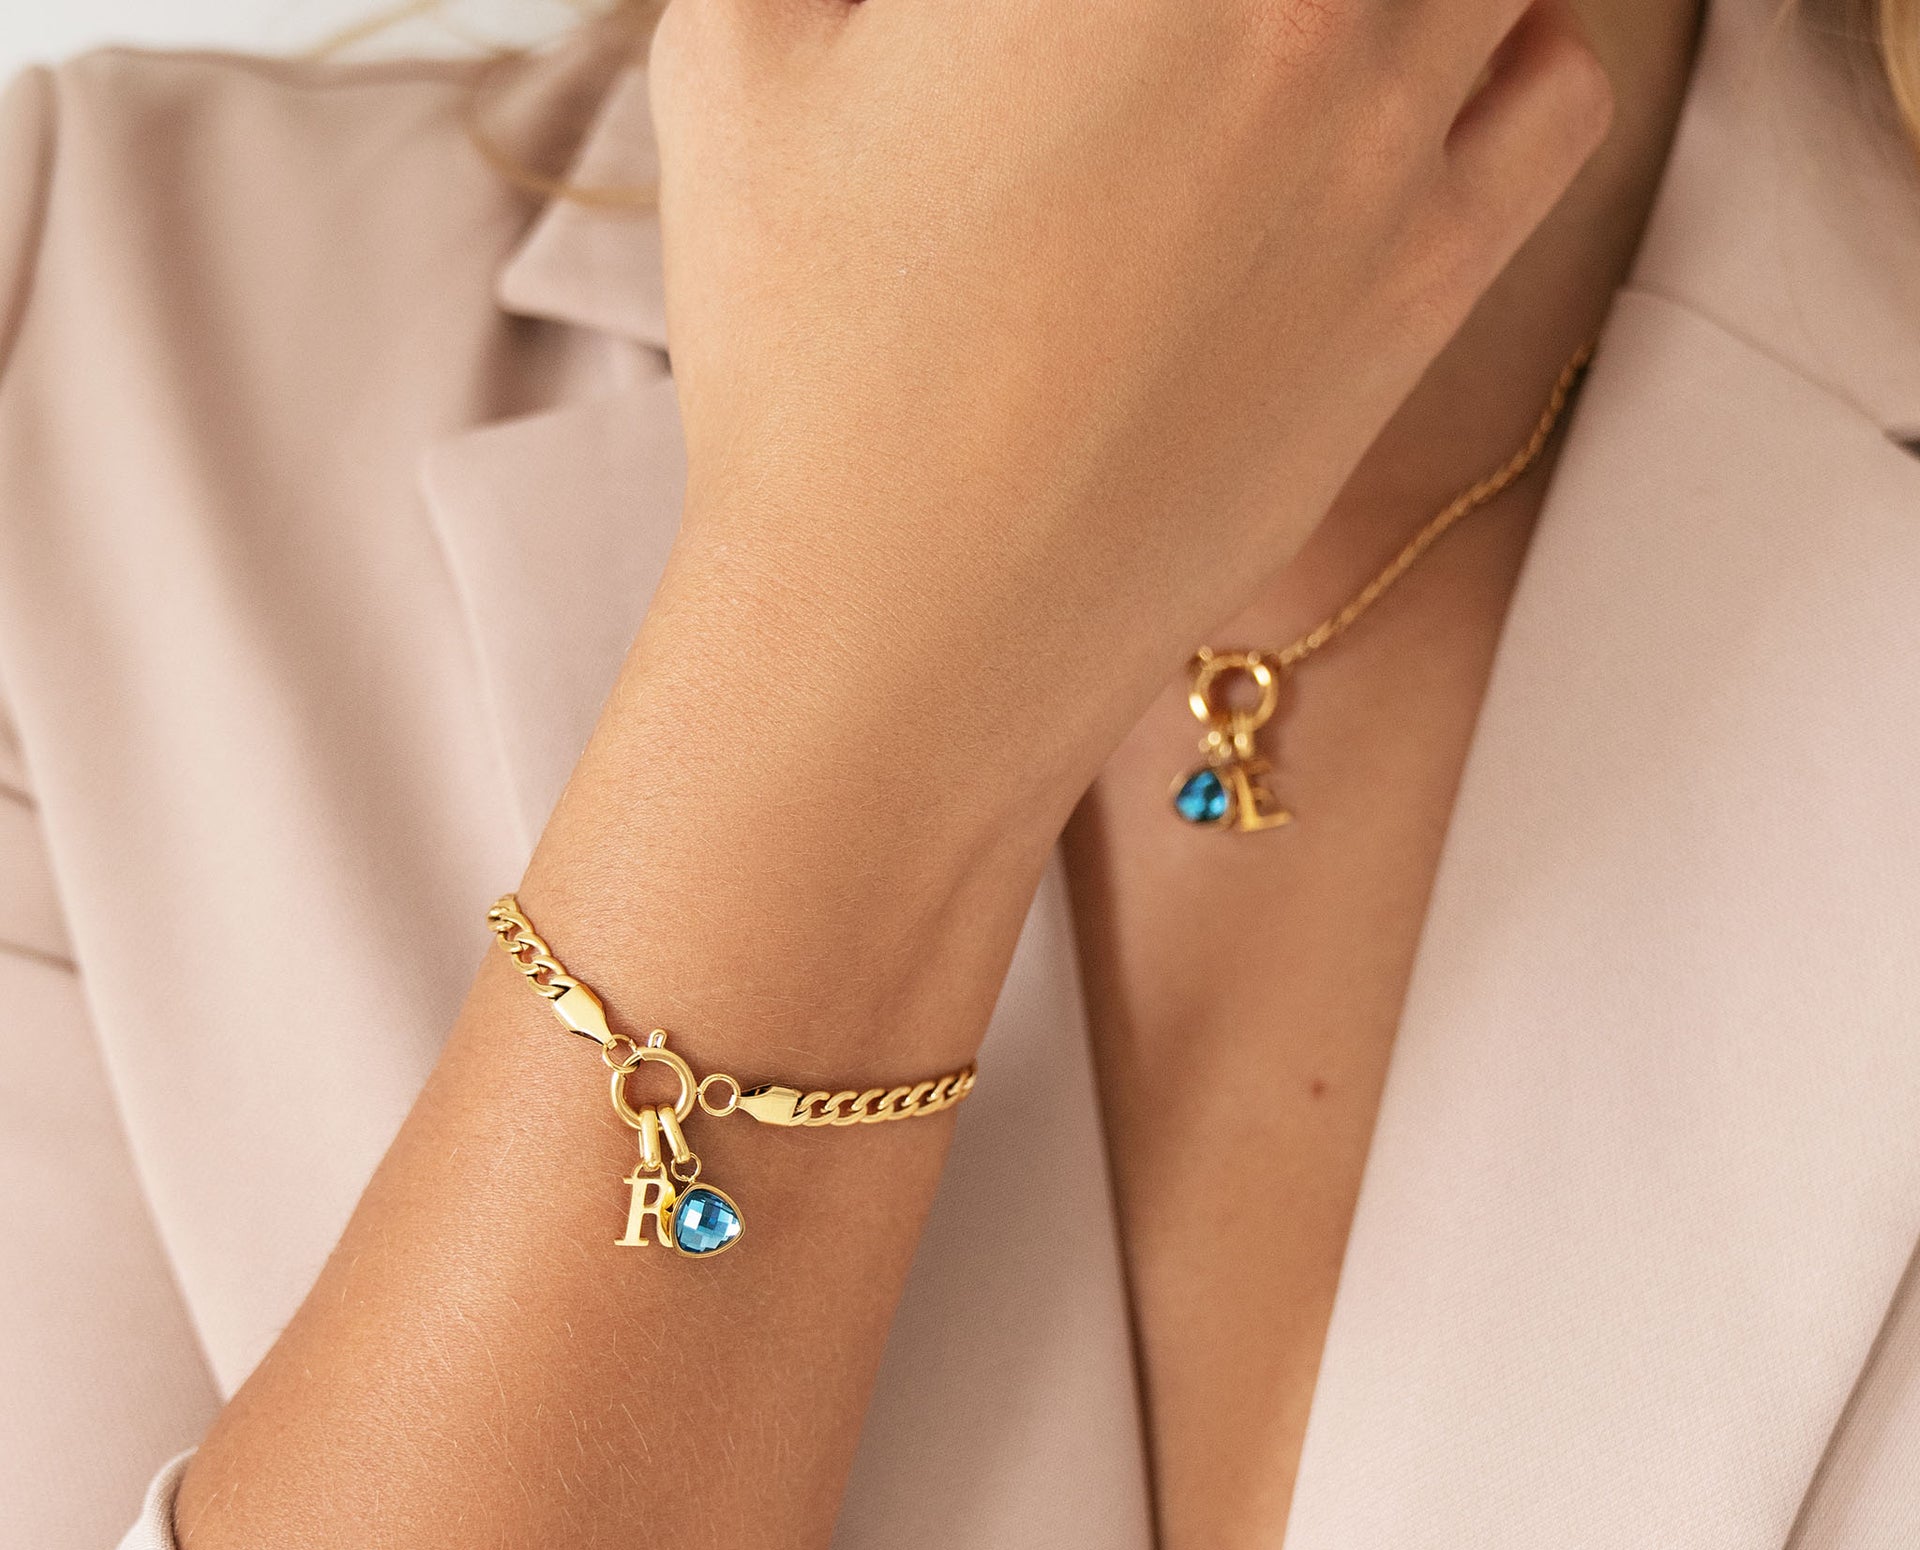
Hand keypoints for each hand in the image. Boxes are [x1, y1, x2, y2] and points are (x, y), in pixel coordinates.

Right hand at [647, 0, 1610, 817]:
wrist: (915, 628)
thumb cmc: (810, 363)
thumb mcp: (739, 63)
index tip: (1054, 15)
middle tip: (1172, 27)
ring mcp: (1384, 135)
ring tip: (1302, 25)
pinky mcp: (1427, 281)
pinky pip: (1560, 80)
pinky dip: (1512, 31)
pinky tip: (1411, 65)